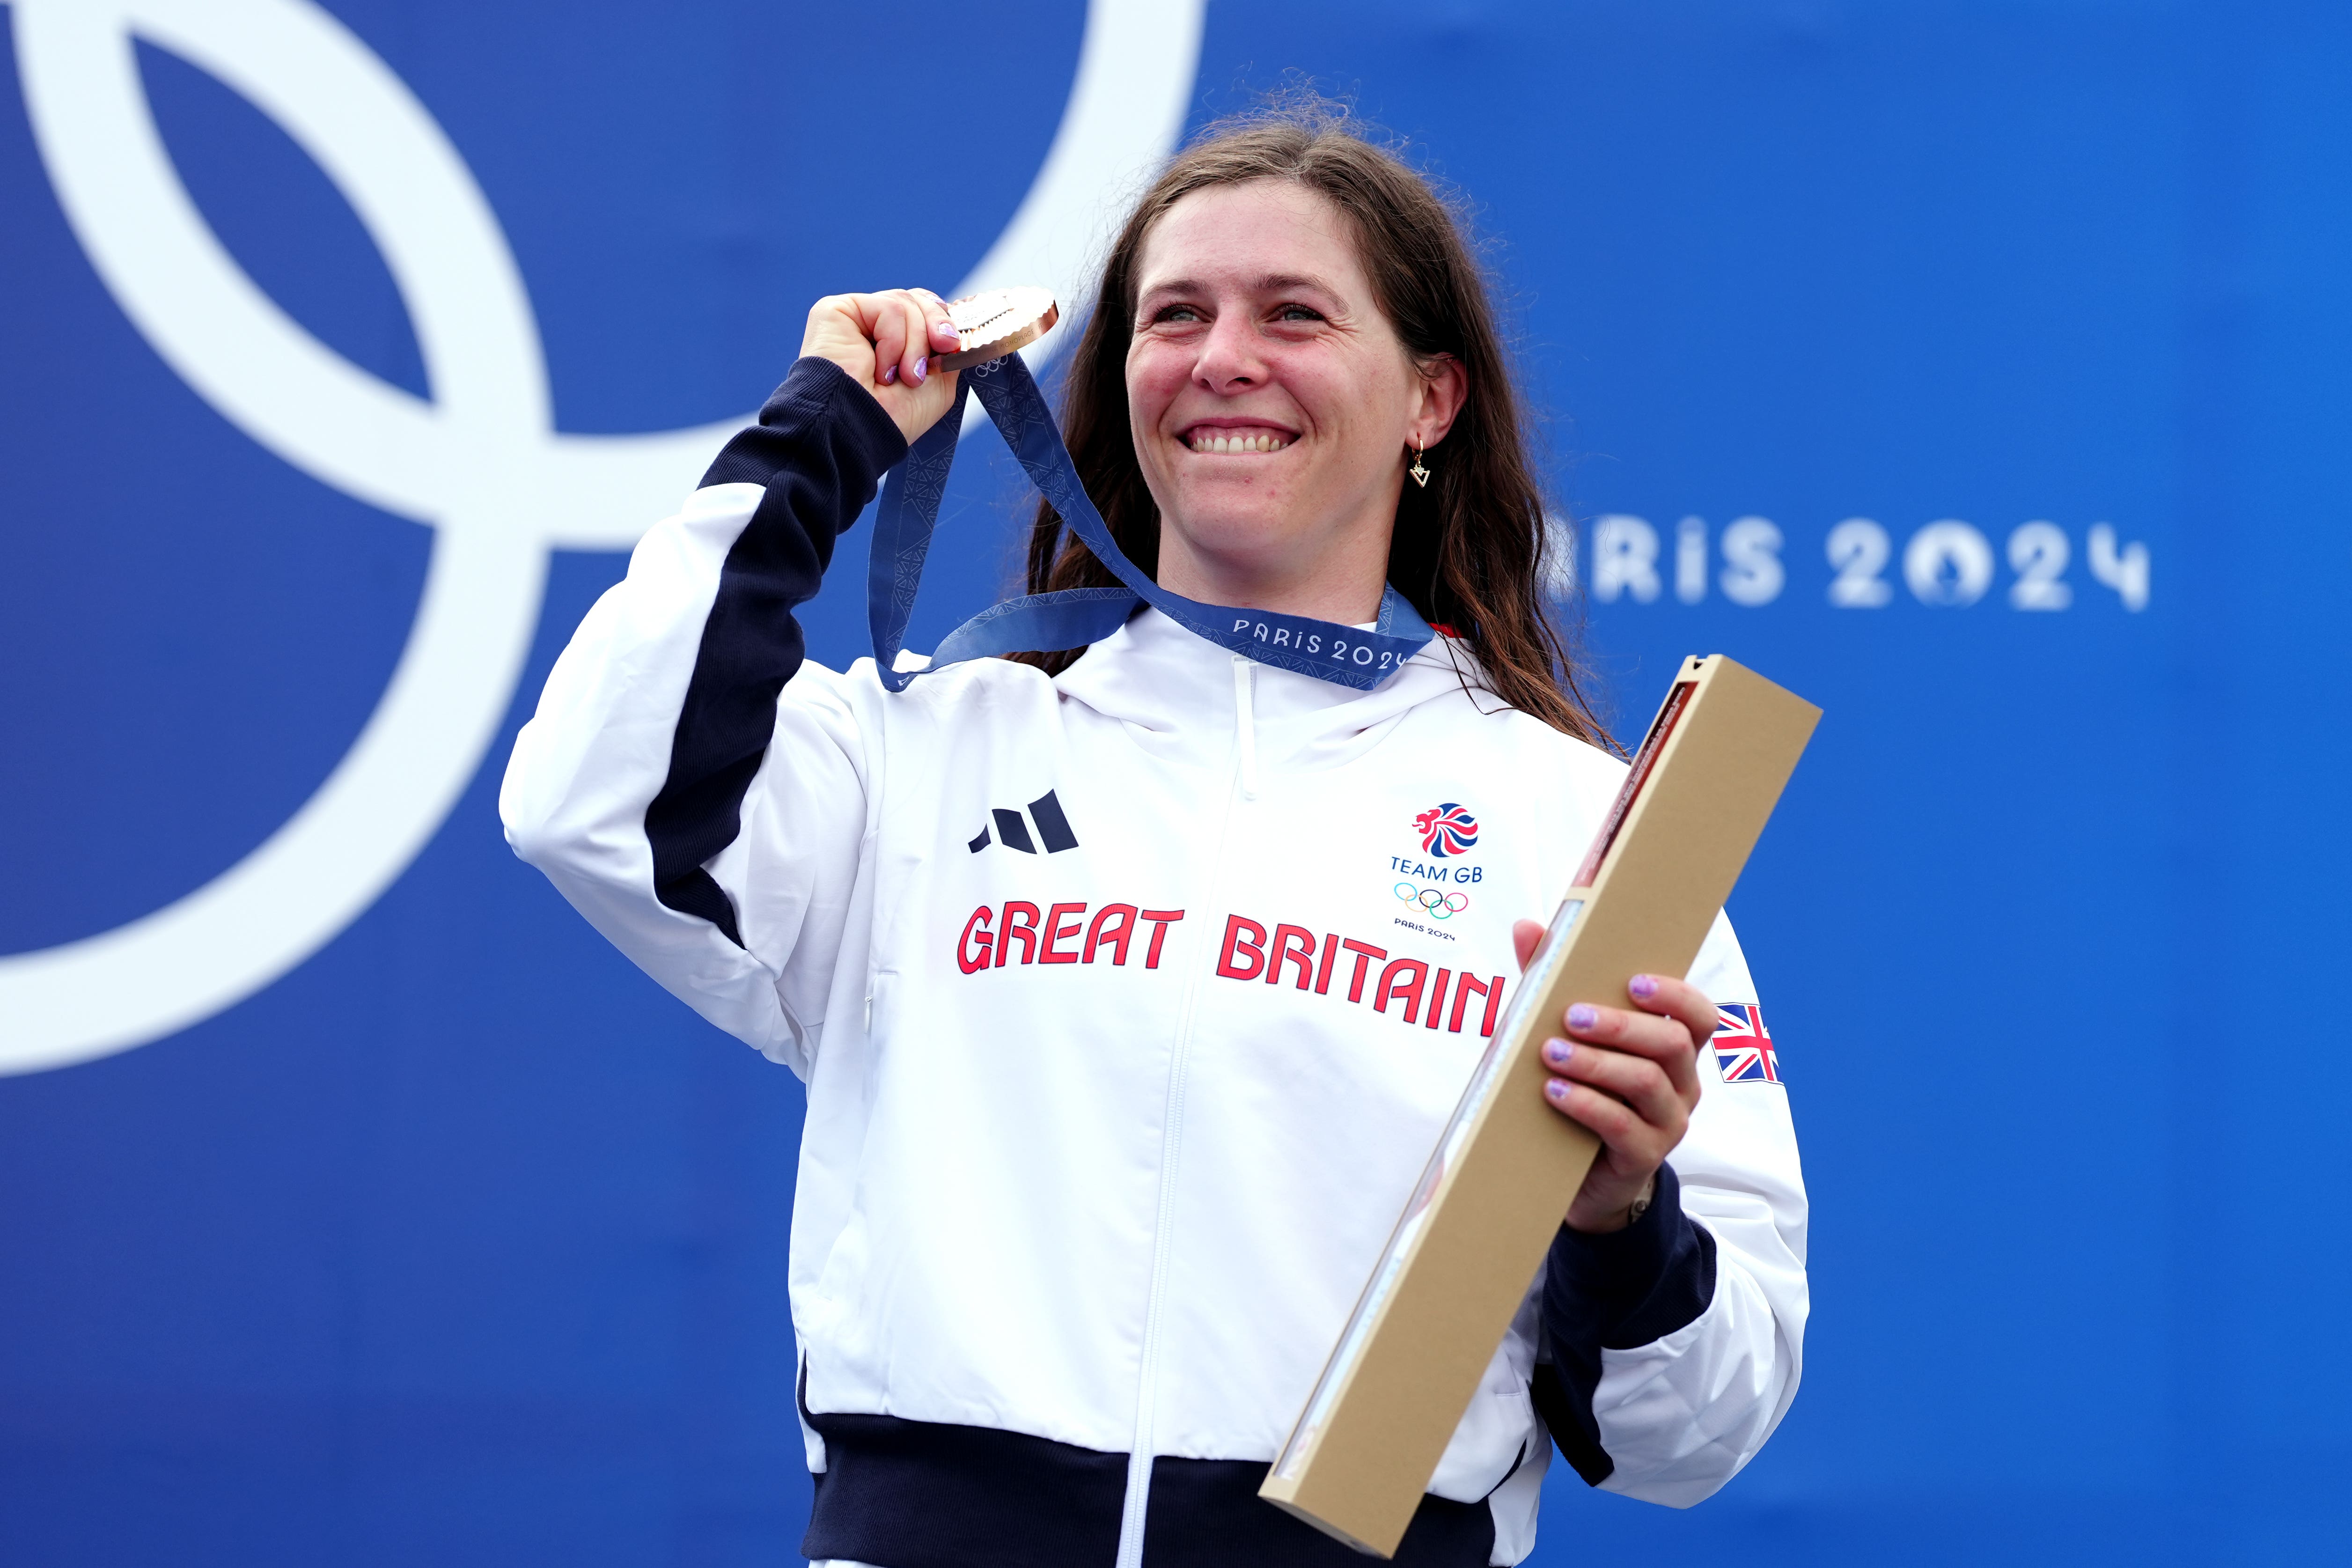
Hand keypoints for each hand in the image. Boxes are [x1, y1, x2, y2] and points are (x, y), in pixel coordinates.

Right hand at [800, 288, 964, 445]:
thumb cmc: (894, 417)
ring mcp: (855, 318)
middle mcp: (871, 328)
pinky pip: (887, 307)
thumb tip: (961, 327)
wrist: (861, 429)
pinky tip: (882, 370)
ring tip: (905, 376)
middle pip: (916, 300)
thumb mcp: (938, 384)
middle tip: (944, 348)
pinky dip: (894, 340)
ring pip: (904, 303)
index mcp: (892, 343)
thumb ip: (947, 351)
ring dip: (915, 343)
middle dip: (936, 326)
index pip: (922, 310)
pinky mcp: (837, 311)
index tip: (956, 343)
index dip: (943, 320)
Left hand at [1512, 919, 1711, 1233]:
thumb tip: (1527, 927)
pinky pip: (1621, 1126)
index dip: (1675, 995)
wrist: (1581, 1175)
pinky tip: (1552, 1091)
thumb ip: (1550, 981)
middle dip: (1621, 1026)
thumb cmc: (1579, 1088)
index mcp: (1674, 1048)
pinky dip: (1585, 1103)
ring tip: (1550, 1053)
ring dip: (1595, 1063)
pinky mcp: (1643, 1156)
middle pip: (1671, 1043)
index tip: (1634, 981)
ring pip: (1646, 1082)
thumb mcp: (1566, 1034)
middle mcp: (1682, 1083)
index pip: (1699, 1014)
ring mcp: (1668, 1122)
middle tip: (1572, 1016)